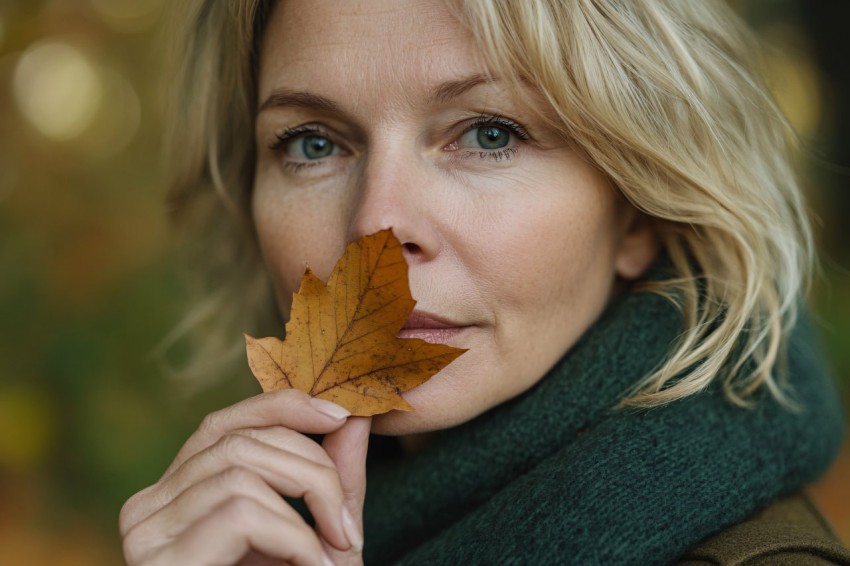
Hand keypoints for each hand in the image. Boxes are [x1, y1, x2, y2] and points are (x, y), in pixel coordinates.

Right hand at [119, 390, 369, 564]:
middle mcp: (148, 507)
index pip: (224, 423)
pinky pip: (241, 511)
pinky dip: (294, 537)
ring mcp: (145, 534)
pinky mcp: (158, 562)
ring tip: (332, 554)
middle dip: (313, 470)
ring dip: (308, 505)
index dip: (283, 407)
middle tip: (348, 527)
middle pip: (239, 440)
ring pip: (241, 469)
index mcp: (176, 495)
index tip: (343, 415)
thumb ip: (331, 478)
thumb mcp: (314, 537)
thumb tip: (357, 415)